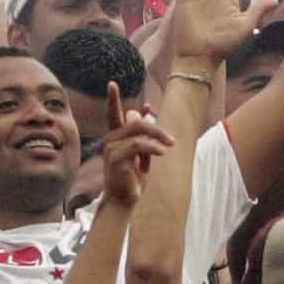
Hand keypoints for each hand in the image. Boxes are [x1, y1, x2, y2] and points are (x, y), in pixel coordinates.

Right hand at [100, 81, 171, 206]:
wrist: (123, 200)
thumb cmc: (132, 177)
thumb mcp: (141, 154)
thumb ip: (143, 136)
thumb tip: (144, 113)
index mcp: (115, 137)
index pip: (113, 113)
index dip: (113, 98)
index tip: (112, 83)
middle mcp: (111, 139)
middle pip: (135, 120)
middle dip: (156, 128)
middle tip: (172, 141)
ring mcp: (111, 148)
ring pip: (138, 130)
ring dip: (158, 137)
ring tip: (170, 146)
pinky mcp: (115, 158)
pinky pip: (138, 144)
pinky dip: (152, 146)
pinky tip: (162, 152)